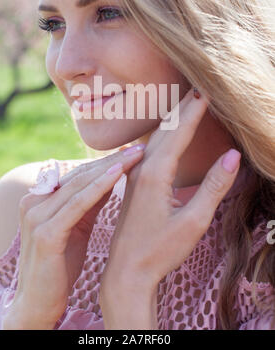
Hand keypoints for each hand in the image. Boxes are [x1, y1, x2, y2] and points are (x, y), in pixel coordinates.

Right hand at [4, 146, 145, 328]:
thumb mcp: (77, 227)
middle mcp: (35, 202)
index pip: (79, 173)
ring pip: (81, 184)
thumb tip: (112, 177)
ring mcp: (37, 216)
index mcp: (40, 198)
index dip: (106, 161)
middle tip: (139, 147)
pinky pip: (78, 204)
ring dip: (111, 167)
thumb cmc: (60, 265)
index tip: (131, 150)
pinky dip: (99, 187)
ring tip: (135, 155)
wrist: (38, 302)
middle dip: (113, 160)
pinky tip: (118, 174)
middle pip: (81, 174)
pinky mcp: (45, 233)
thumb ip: (89, 203)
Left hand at [99, 87, 240, 326]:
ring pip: (155, 137)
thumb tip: (233, 156)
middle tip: (199, 87)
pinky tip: (167, 133)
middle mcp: (141, 168)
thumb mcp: (194, 222)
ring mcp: (134, 175)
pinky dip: (163, 134)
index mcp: (155, 174)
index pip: (179, 133)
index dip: (194, 111)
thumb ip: (214, 187)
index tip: (206, 90)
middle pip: (165, 129)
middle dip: (183, 107)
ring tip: (187, 103)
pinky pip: (148, 149)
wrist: (126, 272)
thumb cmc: (159, 251)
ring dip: (172, 118)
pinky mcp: (132, 183)